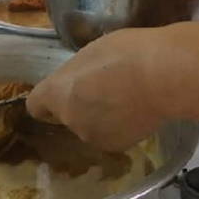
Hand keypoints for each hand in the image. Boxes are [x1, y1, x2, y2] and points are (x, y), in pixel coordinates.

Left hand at [26, 27, 188, 151]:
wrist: (162, 77)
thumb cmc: (126, 54)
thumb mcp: (92, 53)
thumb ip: (78, 74)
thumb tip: (81, 83)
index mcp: (57, 93)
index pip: (36, 105)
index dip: (47, 100)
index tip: (61, 93)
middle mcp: (69, 119)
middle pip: (66, 115)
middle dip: (79, 105)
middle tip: (104, 88)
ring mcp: (92, 136)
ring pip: (89, 126)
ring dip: (100, 117)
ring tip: (126, 99)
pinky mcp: (116, 146)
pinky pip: (110, 135)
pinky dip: (120, 127)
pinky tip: (137, 112)